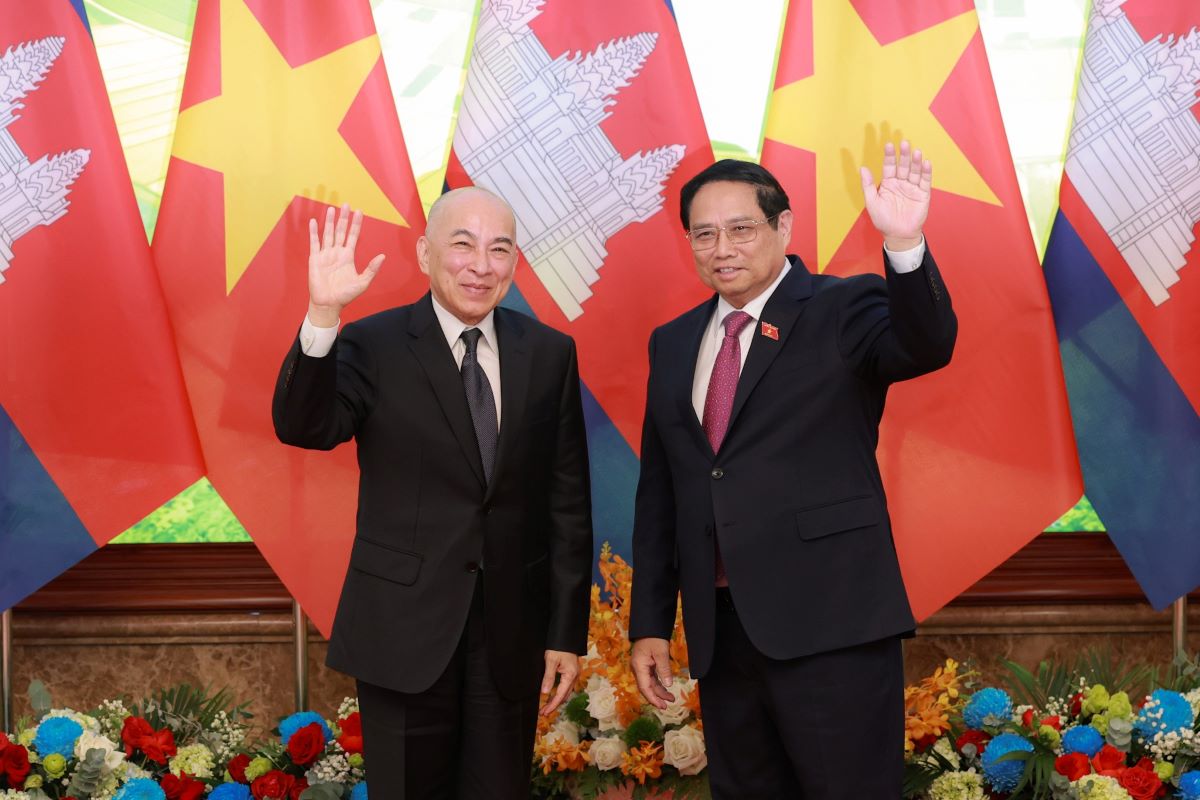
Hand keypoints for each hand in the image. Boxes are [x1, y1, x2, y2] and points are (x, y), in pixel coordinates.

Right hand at [307, 204, 385, 326]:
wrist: (329, 303)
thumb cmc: (346, 295)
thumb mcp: (363, 282)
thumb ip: (371, 268)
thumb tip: (383, 256)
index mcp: (348, 256)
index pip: (353, 236)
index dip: (356, 224)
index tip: (359, 212)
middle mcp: (337, 252)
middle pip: (341, 231)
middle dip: (344, 218)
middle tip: (346, 204)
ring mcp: (325, 254)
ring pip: (328, 233)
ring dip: (330, 221)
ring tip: (332, 208)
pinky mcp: (315, 259)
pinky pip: (314, 243)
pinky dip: (314, 232)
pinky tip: (315, 222)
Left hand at [540, 650, 579, 715]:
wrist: (566, 636)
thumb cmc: (558, 646)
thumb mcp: (551, 661)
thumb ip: (548, 677)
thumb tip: (545, 693)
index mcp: (570, 675)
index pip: (561, 695)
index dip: (552, 705)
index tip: (545, 712)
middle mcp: (575, 676)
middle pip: (565, 696)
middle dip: (554, 705)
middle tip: (543, 712)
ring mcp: (574, 674)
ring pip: (566, 692)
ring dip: (557, 700)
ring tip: (546, 706)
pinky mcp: (572, 672)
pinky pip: (566, 686)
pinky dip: (560, 693)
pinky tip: (553, 695)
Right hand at [631, 637, 674, 709]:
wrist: (649, 627)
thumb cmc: (654, 638)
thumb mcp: (661, 653)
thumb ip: (664, 669)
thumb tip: (668, 685)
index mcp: (639, 666)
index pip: (645, 687)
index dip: (653, 698)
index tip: (662, 706)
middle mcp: (638, 668)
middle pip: (647, 687)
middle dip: (657, 697)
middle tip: (667, 706)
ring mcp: (641, 666)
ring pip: (649, 683)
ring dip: (659, 691)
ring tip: (671, 698)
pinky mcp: (645, 664)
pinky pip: (651, 678)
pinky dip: (659, 684)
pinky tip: (666, 688)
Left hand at [860, 139, 930, 249]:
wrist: (898, 235)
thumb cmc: (883, 220)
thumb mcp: (872, 202)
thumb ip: (868, 185)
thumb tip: (862, 168)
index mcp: (888, 183)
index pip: (889, 166)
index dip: (889, 156)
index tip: (888, 145)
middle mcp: (901, 183)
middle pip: (903, 166)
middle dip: (903, 155)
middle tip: (904, 143)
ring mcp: (912, 188)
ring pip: (915, 171)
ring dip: (915, 162)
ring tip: (915, 152)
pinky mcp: (923, 194)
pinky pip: (925, 181)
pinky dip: (926, 172)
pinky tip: (926, 163)